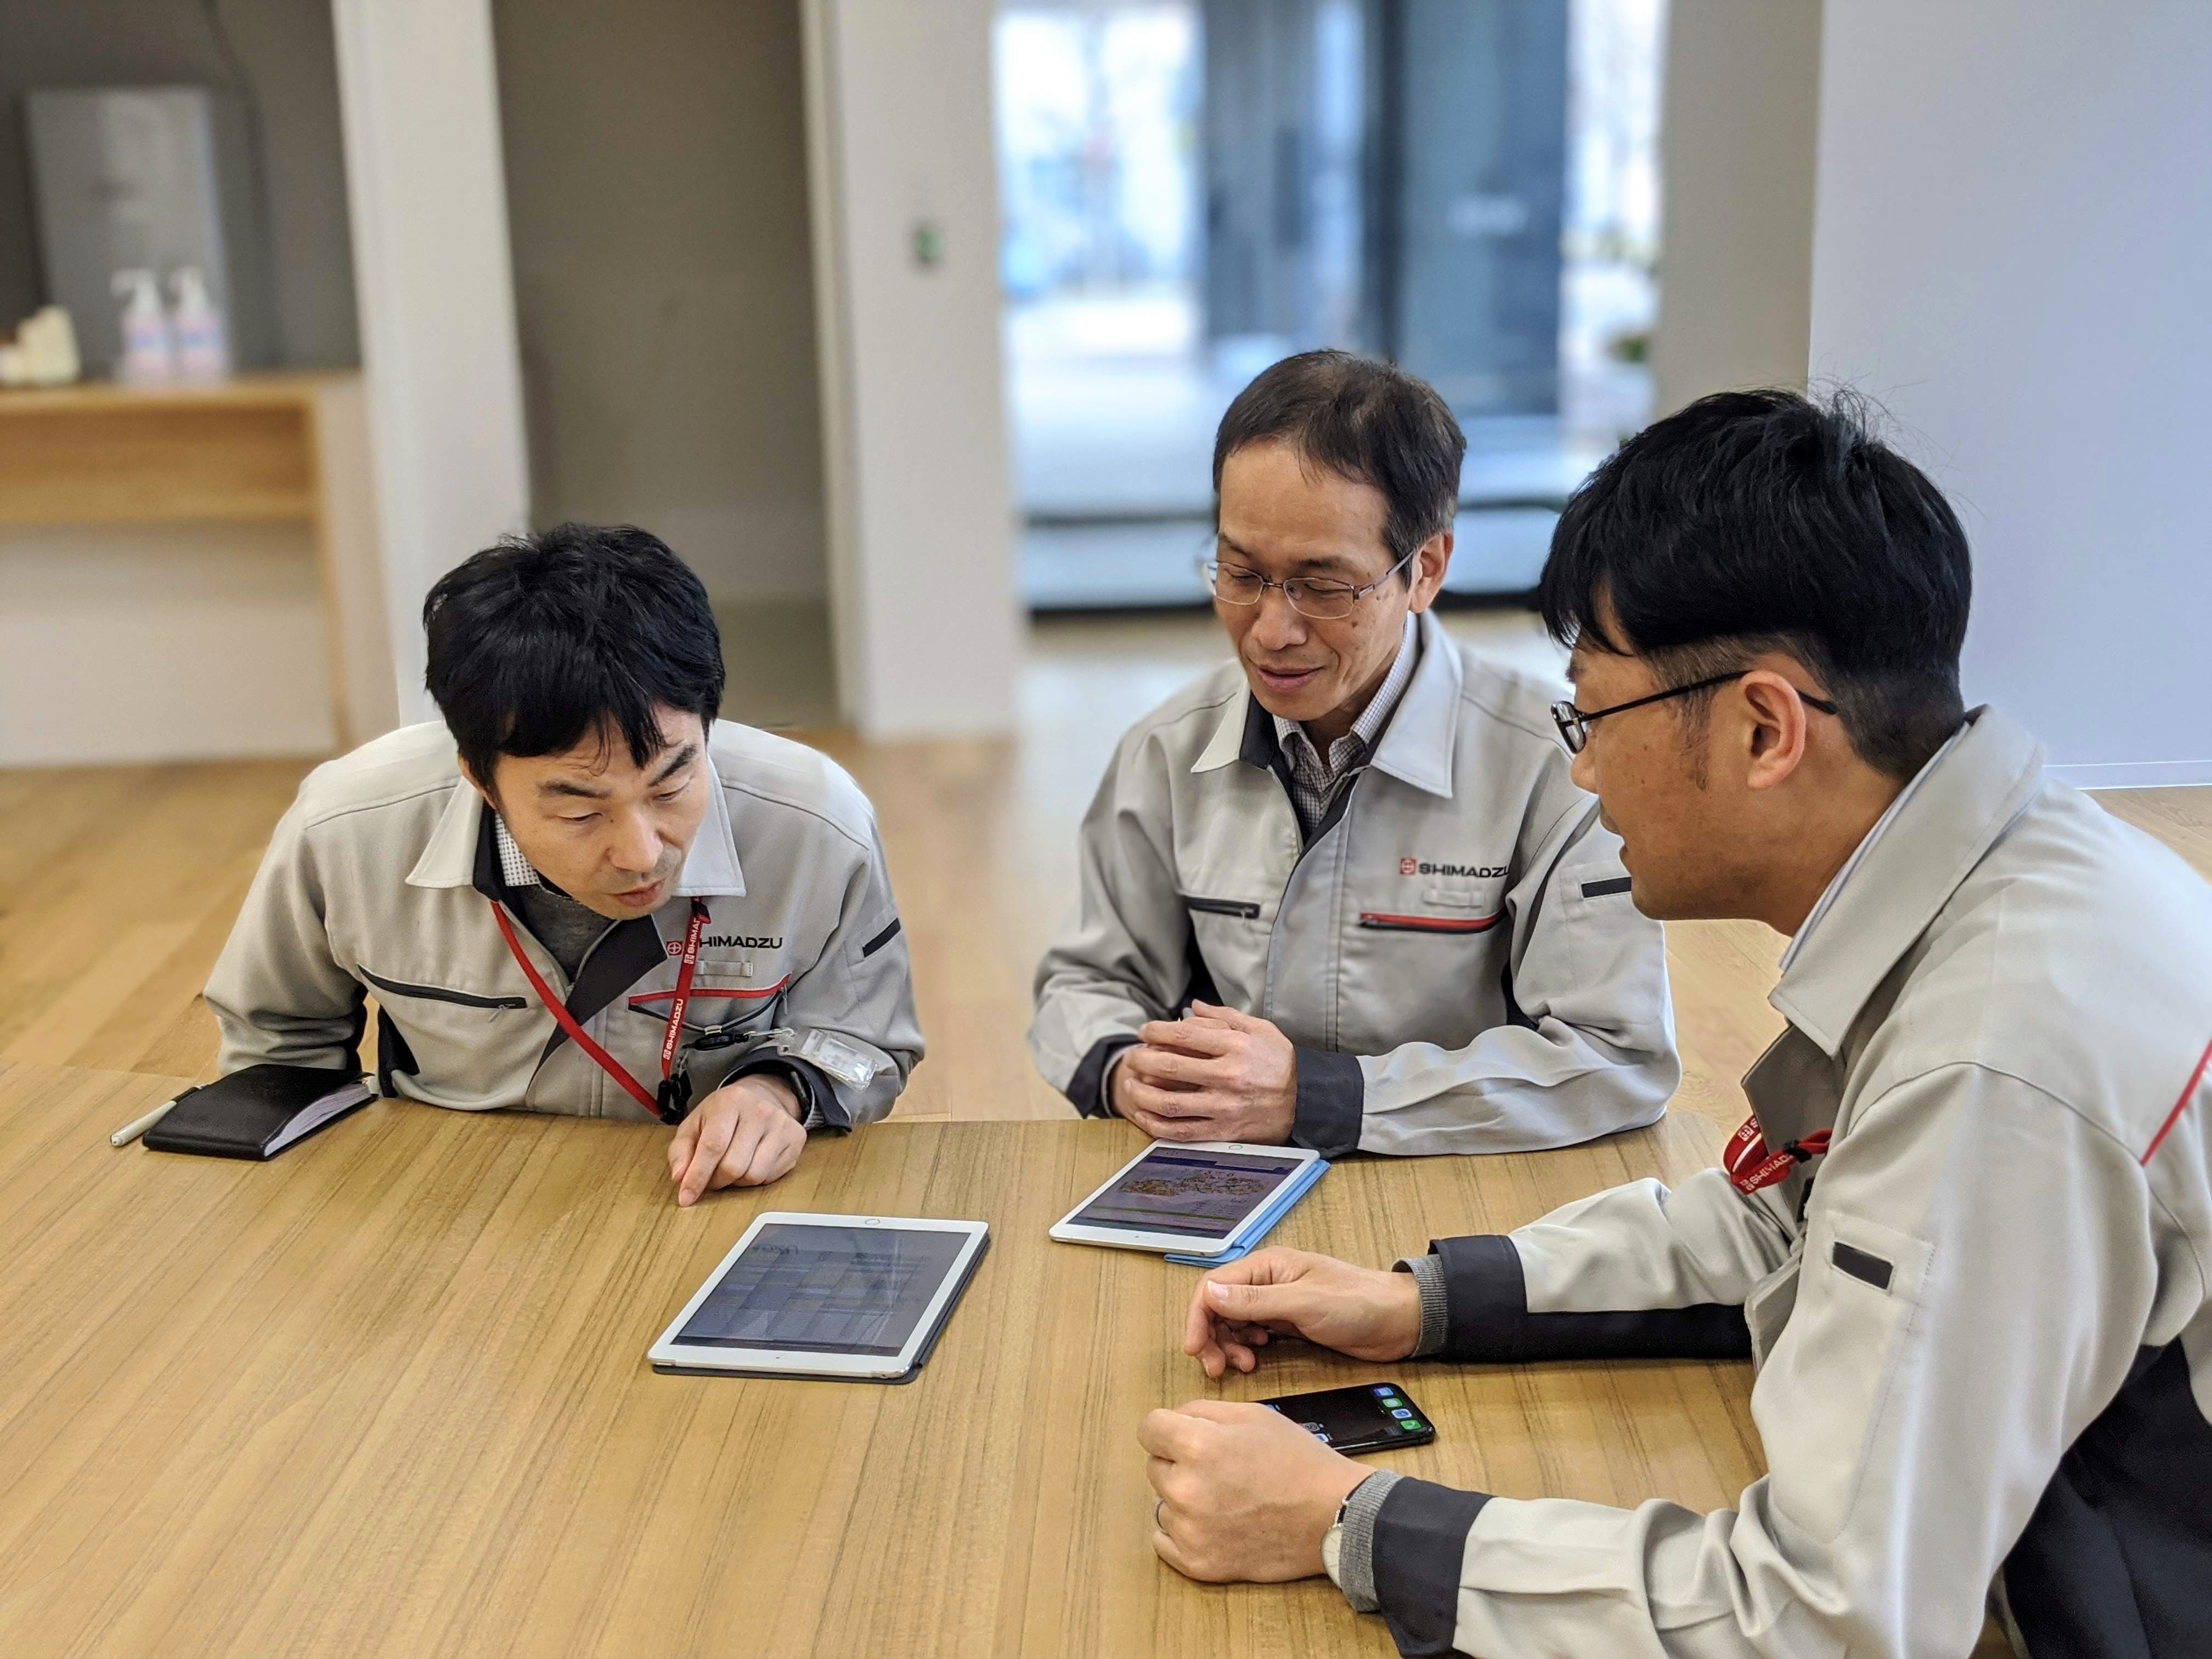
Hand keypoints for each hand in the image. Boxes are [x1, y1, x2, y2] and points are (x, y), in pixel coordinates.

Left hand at [666, 1074, 807, 1203]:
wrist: (761, 1097)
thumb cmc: (723, 1115)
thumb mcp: (694, 1125)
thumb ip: (681, 1151)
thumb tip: (680, 1178)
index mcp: (730, 1101)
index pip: (713, 1146)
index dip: (698, 1176)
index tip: (686, 1197)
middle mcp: (759, 1110)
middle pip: (733, 1166)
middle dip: (717, 1180)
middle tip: (712, 1176)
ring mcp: (781, 1125)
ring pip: (754, 1175)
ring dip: (737, 1182)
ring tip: (732, 1167)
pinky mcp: (796, 1139)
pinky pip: (770, 1177)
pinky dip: (755, 1179)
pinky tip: (751, 1163)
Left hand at [1115, 1001, 1296, 1143]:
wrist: (1306, 1101)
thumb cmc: (1280, 1062)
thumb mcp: (1261, 1029)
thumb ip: (1225, 1017)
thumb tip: (1193, 1007)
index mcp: (1236, 1047)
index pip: (1185, 1036)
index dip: (1157, 1031)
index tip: (1143, 1031)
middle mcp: (1229, 1077)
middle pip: (1172, 1067)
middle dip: (1143, 1060)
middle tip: (1132, 1056)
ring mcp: (1225, 1107)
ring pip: (1170, 1103)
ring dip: (1142, 1094)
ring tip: (1130, 1085)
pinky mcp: (1224, 1131)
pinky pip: (1182, 1132)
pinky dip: (1156, 1125)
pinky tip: (1143, 1115)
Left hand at [1141, 1399, 1367, 1582]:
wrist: (1333, 1515)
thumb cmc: (1297, 1461)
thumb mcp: (1253, 1415)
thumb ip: (1202, 1411)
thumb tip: (1172, 1421)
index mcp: (1197, 1445)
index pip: (1148, 1428)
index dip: (1166, 1428)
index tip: (1181, 1435)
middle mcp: (1185, 1489)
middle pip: (1155, 1466)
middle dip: (1179, 1462)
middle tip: (1219, 1469)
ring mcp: (1190, 1531)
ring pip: (1163, 1503)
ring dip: (1184, 1498)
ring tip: (1226, 1499)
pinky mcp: (1199, 1564)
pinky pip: (1165, 1541)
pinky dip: (1184, 1532)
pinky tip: (1214, 1524)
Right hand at [1185, 1248, 1422, 1378]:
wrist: (1397, 1321)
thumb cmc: (1357, 1302)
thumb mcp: (1303, 1302)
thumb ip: (1256, 1301)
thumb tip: (1210, 1294)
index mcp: (1267, 1266)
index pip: (1214, 1286)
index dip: (1198, 1317)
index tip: (1195, 1348)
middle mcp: (1266, 1282)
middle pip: (1219, 1307)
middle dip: (1211, 1337)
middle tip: (1217, 1369)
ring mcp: (1277, 1304)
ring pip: (1233, 1323)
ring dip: (1229, 1346)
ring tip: (1244, 1367)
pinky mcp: (1288, 1324)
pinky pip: (1252, 1335)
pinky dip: (1247, 1349)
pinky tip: (1256, 1360)